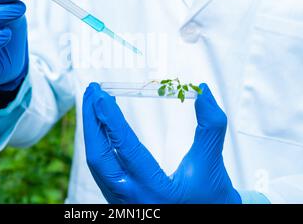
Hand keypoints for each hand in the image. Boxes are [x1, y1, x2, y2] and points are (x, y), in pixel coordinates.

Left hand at [82, 83, 240, 203]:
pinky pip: (101, 169)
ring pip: (96, 165)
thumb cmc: (210, 197)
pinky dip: (98, 144)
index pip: (126, 150)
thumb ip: (211, 126)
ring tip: (93, 103)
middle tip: (92, 92)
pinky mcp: (119, 199)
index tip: (101, 96)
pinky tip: (100, 126)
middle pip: (98, 158)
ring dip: (92, 131)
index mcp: (155, 191)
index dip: (112, 120)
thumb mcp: (212, 162)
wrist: (207, 220)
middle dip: (91, 122)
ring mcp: (121, 202)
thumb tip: (203, 92)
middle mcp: (132, 199)